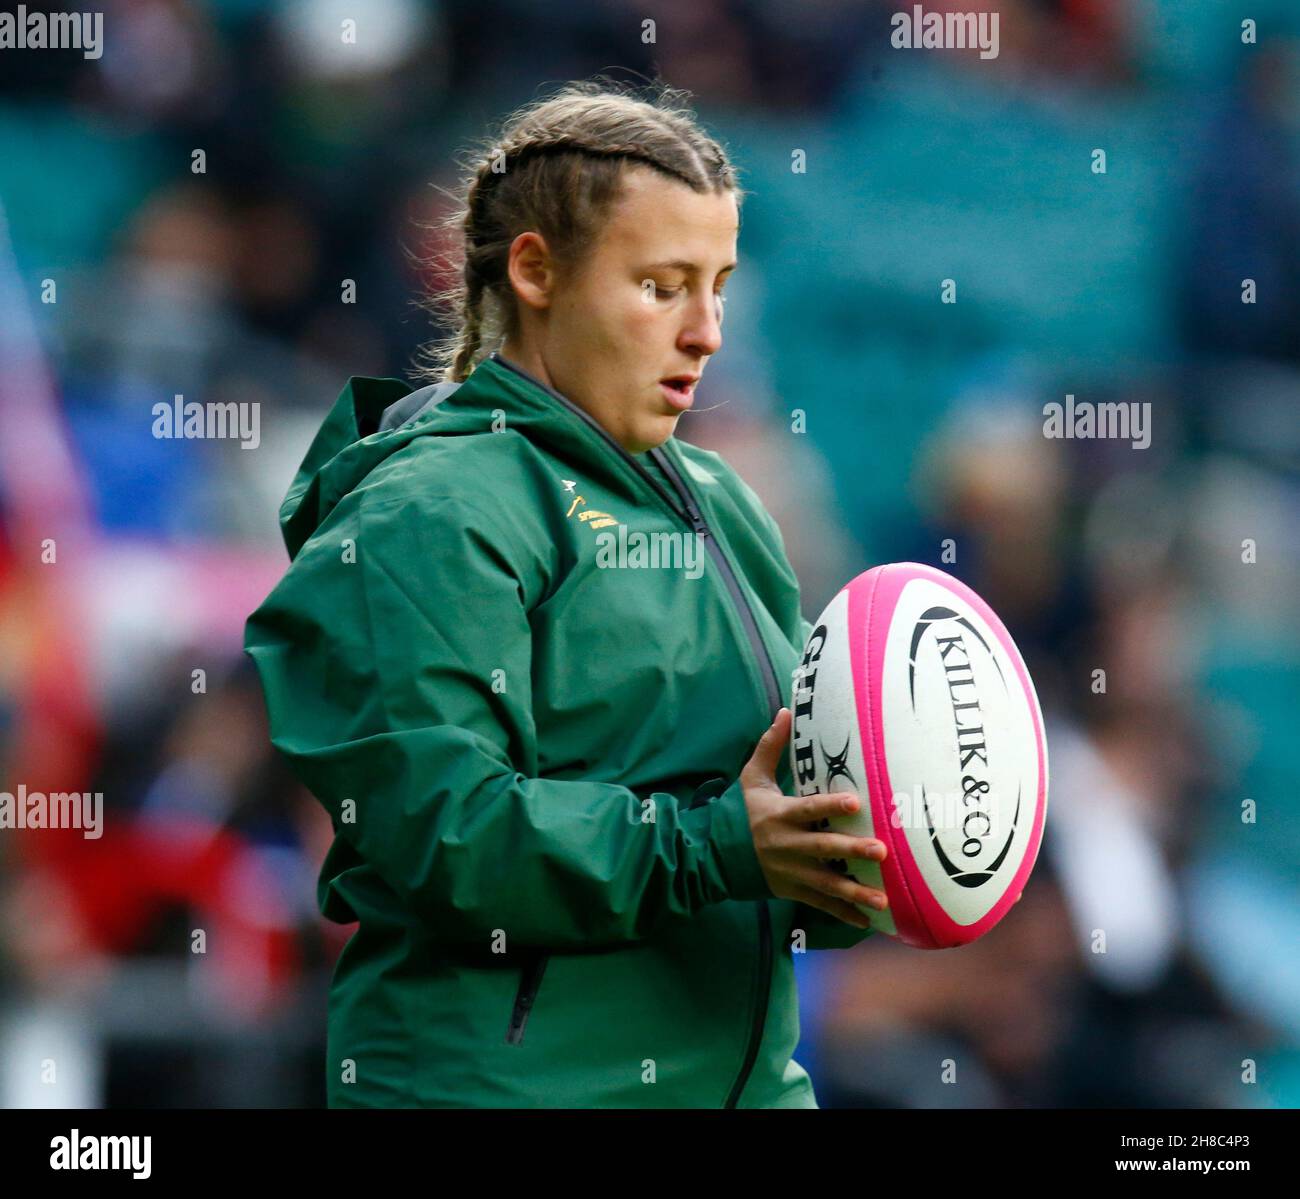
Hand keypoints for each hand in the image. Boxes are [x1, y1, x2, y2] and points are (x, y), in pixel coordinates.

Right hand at [739, 707, 887, 928]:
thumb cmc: (740, 811)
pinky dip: (843, 914)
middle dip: (852, 851)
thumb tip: (785, 712)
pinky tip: (868, 921)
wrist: (714, 856)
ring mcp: (790, 872)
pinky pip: (820, 904)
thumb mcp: (751, 778)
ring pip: (826, 884)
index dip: (830, 807)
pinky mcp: (791, 891)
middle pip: (823, 849)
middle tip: (881, 852)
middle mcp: (786, 846)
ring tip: (882, 899)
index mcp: (779, 816)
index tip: (856, 803)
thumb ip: (770, 747)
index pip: (808, 809)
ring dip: (855, 892)